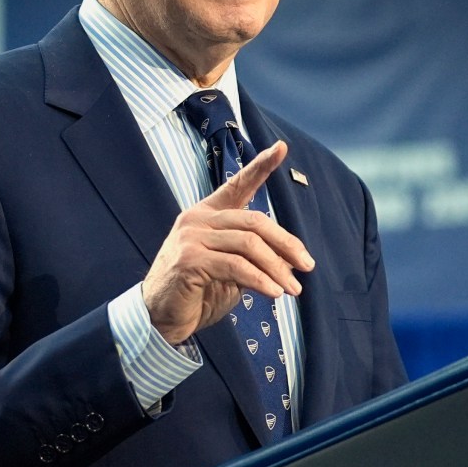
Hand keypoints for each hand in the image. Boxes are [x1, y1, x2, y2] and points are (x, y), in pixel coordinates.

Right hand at [140, 139, 313, 345]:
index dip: (261, 166)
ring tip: (293, 289)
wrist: (160, 318)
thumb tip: (289, 261)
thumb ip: (251, 256)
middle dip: (286, 244)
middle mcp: (197, 219)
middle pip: (255, 222)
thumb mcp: (229, 269)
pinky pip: (236, 267)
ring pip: (249, 244)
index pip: (238, 185)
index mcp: (207, 214)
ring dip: (277, 269)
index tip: (282, 147)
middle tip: (307, 266)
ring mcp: (191, 238)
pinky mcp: (189, 260)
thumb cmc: (196, 292)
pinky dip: (260, 280)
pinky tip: (273, 293)